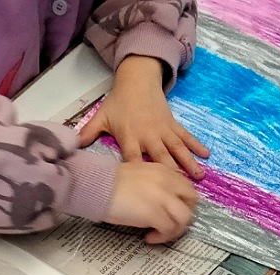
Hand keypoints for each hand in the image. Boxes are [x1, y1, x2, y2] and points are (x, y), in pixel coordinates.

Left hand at [78, 56, 208, 178]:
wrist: (137, 78)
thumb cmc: (118, 102)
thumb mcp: (102, 117)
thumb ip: (88, 133)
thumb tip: (72, 147)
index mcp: (130, 137)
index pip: (133, 160)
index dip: (138, 174)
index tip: (144, 191)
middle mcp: (149, 135)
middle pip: (160, 158)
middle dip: (171, 173)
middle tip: (180, 190)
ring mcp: (163, 130)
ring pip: (177, 149)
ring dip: (189, 163)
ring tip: (199, 177)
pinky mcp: (173, 124)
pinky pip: (186, 137)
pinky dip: (196, 146)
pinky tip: (206, 155)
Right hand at [104, 162, 197, 243]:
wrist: (97, 186)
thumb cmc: (109, 182)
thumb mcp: (138, 175)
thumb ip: (153, 184)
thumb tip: (156, 202)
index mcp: (164, 171)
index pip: (186, 187)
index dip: (182, 202)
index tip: (170, 211)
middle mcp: (168, 182)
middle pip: (192, 201)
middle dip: (184, 216)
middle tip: (171, 225)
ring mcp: (163, 198)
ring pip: (185, 218)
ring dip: (174, 230)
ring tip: (160, 234)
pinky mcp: (155, 214)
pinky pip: (169, 230)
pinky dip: (161, 237)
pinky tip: (149, 238)